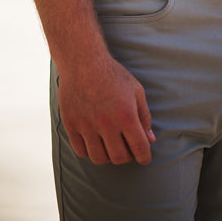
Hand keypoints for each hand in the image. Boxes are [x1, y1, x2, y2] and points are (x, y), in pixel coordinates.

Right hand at [58, 51, 155, 165]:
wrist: (83, 61)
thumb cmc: (112, 74)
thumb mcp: (136, 90)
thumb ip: (144, 116)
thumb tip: (150, 139)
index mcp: (126, 115)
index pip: (139, 148)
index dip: (144, 157)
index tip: (144, 157)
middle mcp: (106, 124)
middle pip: (119, 157)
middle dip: (127, 156)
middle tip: (127, 147)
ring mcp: (86, 126)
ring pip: (99, 158)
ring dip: (108, 156)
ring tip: (111, 145)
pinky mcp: (71, 125)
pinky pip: (81, 151)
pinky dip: (89, 152)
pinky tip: (95, 142)